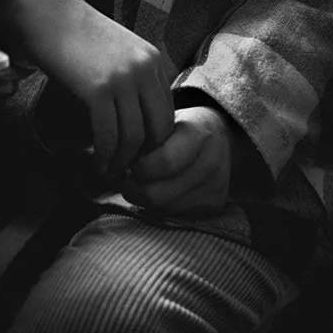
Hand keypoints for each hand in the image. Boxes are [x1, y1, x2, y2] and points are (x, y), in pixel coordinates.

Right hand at [0, 0, 174, 179]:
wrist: (47, 15)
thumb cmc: (78, 37)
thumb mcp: (119, 53)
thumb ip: (134, 80)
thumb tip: (139, 122)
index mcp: (153, 60)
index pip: (167, 113)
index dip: (155, 142)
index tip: (137, 156)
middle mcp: (145, 68)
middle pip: (158, 129)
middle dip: (144, 156)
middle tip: (126, 170)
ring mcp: (123, 78)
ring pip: (133, 138)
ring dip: (121, 162)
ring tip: (108, 172)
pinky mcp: (98, 89)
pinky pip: (108, 136)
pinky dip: (103, 157)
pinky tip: (96, 164)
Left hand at [120, 104, 235, 214]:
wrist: (222, 137)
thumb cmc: (181, 126)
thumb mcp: (165, 118)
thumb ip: (144, 134)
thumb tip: (111, 154)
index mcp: (199, 132)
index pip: (164, 161)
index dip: (139, 167)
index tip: (129, 163)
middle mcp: (212, 161)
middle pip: (158, 194)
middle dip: (134, 189)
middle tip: (126, 179)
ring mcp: (215, 186)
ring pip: (163, 208)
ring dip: (145, 199)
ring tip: (142, 183)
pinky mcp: (214, 205)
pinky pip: (176, 214)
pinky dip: (161, 206)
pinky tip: (160, 191)